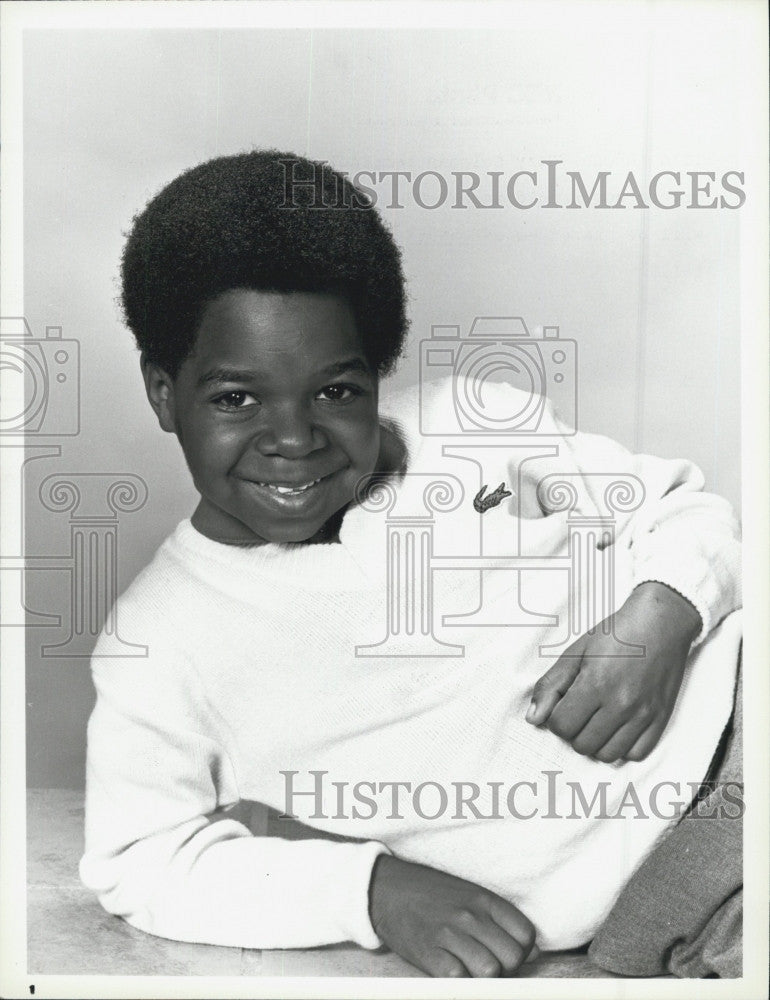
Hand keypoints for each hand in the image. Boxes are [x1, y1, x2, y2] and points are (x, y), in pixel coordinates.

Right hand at [369, 854, 538, 976]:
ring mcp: (449, 934)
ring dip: (484, 978)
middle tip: (489, 964)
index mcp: (483, 899)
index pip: (525, 934)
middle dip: (506, 968)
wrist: (386, 889)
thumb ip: (501, 919)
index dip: (523, 951)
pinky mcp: (429, 953)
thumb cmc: (431, 894)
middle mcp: (470, 915)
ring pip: (490, 971)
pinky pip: (458, 979)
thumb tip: (533, 951)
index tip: (509, 953)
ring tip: (470, 969)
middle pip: (512, 957)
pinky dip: (460, 981)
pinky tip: (452, 970)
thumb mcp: (470, 895)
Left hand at [526, 582, 701, 762]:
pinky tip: (618, 727)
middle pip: (582, 744)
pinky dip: (623, 746)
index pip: (562, 726)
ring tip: (597, 720)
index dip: (556, 718)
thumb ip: (551, 685)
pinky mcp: (660, 718)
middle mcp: (620, 704)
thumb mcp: (575, 653)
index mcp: (595, 684)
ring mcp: (643, 714)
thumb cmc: (615, 635)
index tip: (564, 705)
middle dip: (574, 731)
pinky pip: (636, 754)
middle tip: (580, 711)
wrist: (660, 623)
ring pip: (608, 755)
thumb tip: (533, 719)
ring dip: (596, 742)